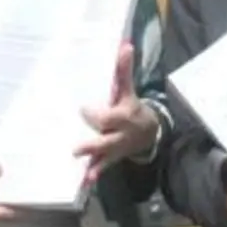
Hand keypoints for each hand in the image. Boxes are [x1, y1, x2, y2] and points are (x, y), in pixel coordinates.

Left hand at [74, 43, 157, 182]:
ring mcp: (115, 147)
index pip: (108, 117)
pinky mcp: (111, 157)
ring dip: (93, 161)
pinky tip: (86, 180)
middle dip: (94, 143)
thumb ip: (124, 70)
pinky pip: (104, 166)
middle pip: (107, 139)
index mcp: (123, 115)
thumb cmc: (131, 107)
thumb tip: (124, 45)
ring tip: (81, 168)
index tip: (82, 108)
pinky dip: (96, 173)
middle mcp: (120, 133)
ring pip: (104, 154)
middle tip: (77, 148)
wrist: (150, 132)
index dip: (95, 114)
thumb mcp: (128, 90)